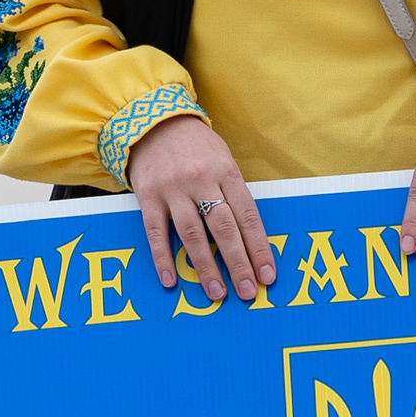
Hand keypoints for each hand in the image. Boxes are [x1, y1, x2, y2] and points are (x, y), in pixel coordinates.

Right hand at [126, 114, 275, 304]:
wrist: (154, 122)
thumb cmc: (197, 148)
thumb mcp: (224, 161)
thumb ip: (234, 195)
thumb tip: (250, 239)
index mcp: (226, 172)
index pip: (248, 216)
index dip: (259, 248)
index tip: (267, 275)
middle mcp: (201, 180)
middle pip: (224, 229)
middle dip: (238, 264)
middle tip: (247, 292)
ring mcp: (173, 189)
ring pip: (192, 234)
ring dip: (206, 267)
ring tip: (217, 293)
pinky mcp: (148, 196)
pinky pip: (156, 232)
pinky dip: (163, 258)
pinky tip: (171, 280)